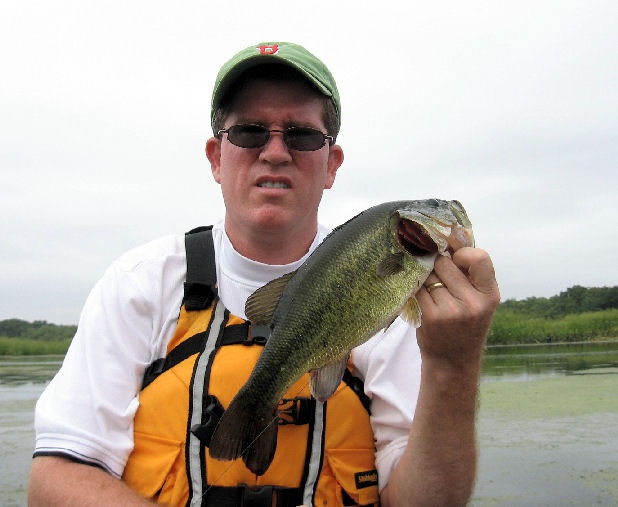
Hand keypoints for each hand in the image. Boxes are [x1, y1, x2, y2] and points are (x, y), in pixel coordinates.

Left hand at [416, 247, 499, 368]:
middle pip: (445, 263)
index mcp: (489, 295)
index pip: (478, 257)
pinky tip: (421, 298)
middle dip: (437, 265)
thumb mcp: (478, 300)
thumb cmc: (464, 325)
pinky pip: (416, 289)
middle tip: (437, 277)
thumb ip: (470, 274)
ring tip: (431, 291)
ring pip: (428, 275)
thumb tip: (448, 237)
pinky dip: (415, 290)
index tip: (455, 261)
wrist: (452, 361)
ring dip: (424, 278)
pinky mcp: (431, 317)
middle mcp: (473, 303)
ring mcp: (451, 311)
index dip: (462, 254)